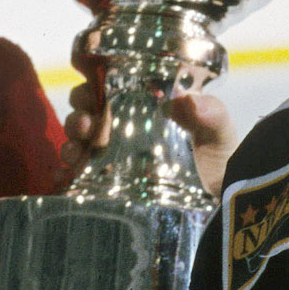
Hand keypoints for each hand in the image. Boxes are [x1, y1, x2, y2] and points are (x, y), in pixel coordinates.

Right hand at [60, 40, 239, 196]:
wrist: (224, 206)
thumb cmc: (222, 163)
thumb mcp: (220, 134)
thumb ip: (211, 114)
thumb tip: (189, 100)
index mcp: (147, 108)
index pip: (112, 87)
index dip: (94, 82)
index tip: (88, 85)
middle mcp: (126, 131)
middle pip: (89, 113)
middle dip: (77, 113)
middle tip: (83, 122)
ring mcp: (115, 160)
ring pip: (80, 142)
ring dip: (71, 141)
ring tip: (75, 150)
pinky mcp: (109, 188)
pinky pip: (78, 177)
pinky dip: (65, 173)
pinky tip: (64, 175)